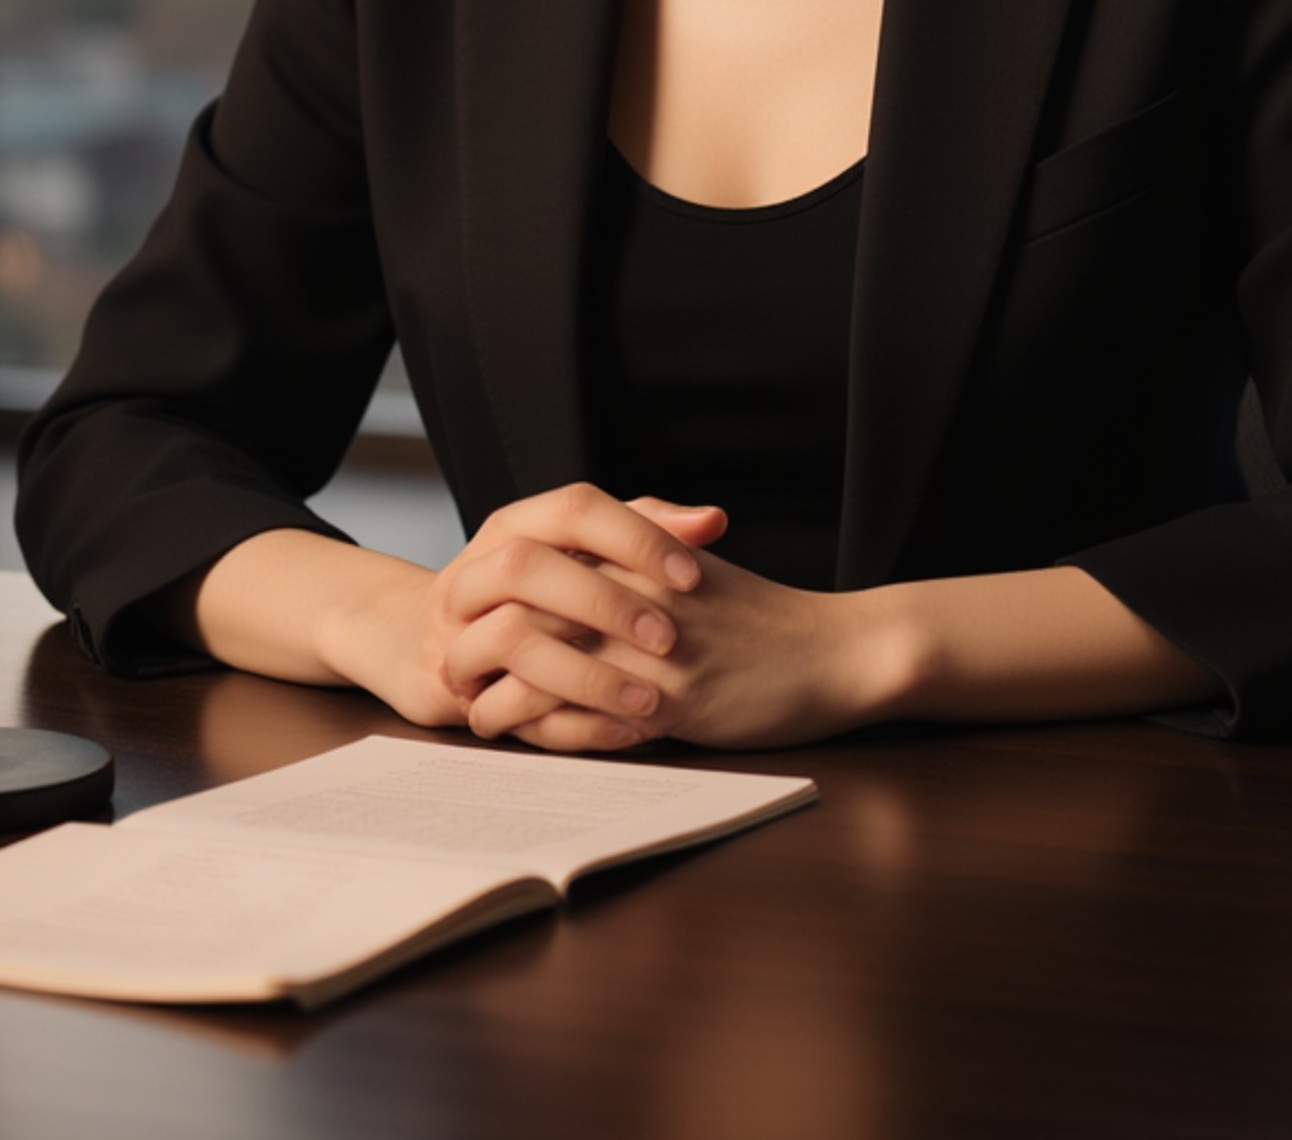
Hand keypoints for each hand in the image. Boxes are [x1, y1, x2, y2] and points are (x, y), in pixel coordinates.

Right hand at [330, 482, 727, 737]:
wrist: (436, 641)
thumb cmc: (536, 594)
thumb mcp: (582, 554)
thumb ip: (645, 531)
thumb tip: (712, 519)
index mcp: (518, 524)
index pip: (574, 507)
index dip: (634, 536)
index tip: (692, 574)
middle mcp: (480, 567)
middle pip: (529, 565)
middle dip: (604, 601)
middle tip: (668, 638)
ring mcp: (459, 628)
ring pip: (511, 637)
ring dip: (584, 671)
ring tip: (649, 698)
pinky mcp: (453, 689)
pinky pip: (502, 707)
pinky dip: (567, 722)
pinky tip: (620, 731)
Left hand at [460, 496, 897, 753]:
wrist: (832, 651)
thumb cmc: (760, 615)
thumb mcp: (693, 565)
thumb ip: (634, 550)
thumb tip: (570, 563)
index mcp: (638, 554)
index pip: (537, 564)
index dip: (493, 596)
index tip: (473, 621)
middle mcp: (635, 594)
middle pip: (524, 612)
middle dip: (479, 648)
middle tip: (458, 673)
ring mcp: (650, 650)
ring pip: (540, 668)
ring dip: (499, 697)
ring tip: (481, 714)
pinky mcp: (668, 704)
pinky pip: (581, 722)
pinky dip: (542, 734)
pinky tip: (530, 741)